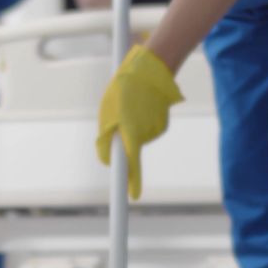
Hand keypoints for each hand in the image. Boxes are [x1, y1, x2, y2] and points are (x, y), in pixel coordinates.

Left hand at [96, 45, 182, 199]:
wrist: (151, 70)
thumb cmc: (123, 90)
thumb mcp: (107, 113)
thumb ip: (106, 137)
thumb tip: (108, 157)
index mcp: (130, 133)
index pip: (130, 165)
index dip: (131, 182)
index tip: (133, 197)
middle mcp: (145, 135)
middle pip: (128, 149)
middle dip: (121, 138)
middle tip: (119, 114)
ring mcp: (155, 131)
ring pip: (137, 139)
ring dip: (132, 127)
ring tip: (131, 105)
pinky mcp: (161, 126)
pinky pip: (146, 131)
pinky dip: (142, 122)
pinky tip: (143, 106)